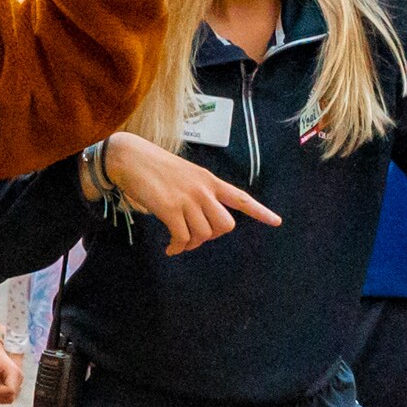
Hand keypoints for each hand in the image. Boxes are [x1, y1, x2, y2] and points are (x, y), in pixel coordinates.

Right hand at [101, 131, 280, 253]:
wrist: (130, 158)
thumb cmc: (154, 168)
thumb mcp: (184, 175)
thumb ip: (197, 194)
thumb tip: (199, 224)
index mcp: (209, 180)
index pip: (240, 197)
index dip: (260, 211)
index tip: (277, 221)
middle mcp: (203, 190)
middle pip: (225, 225)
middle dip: (211, 236)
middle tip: (194, 237)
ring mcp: (187, 199)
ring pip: (203, 234)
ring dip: (191, 244)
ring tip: (177, 242)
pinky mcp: (169, 208)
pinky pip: (182, 238)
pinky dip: (177, 248)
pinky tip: (169, 248)